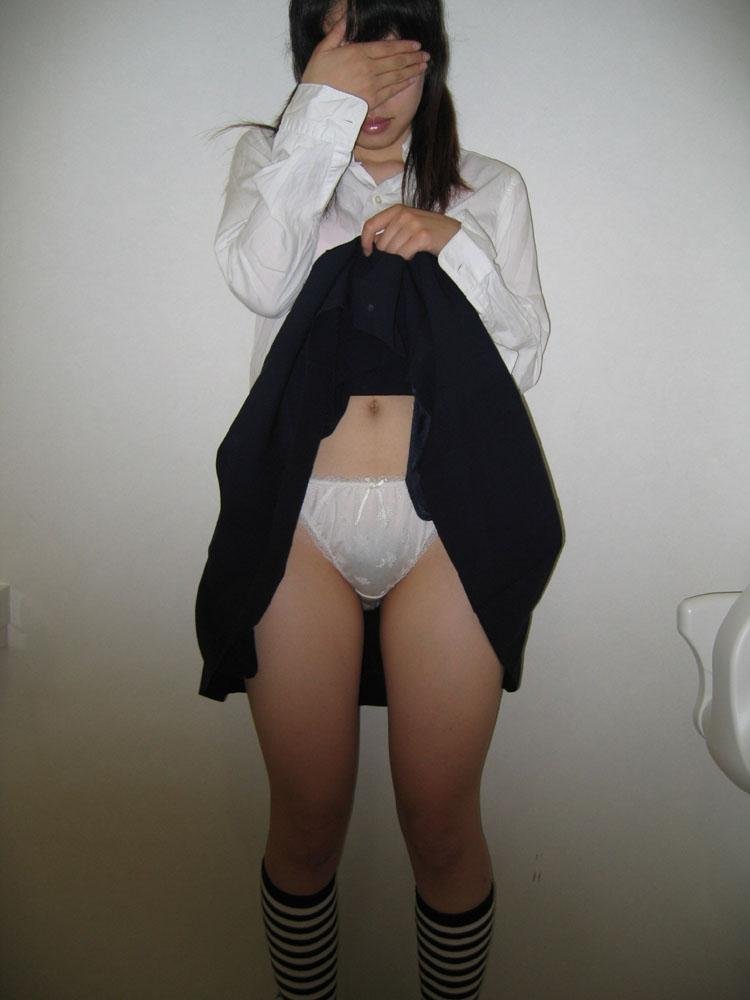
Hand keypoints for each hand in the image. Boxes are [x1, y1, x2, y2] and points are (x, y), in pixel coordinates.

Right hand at [301, 16, 429, 111]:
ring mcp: (372, 86)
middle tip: (426, 55)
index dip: (404, 46)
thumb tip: (346, 17)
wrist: (316, 107)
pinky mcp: (372, 101)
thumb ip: (336, 32)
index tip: (415, 44)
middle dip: (413, 57)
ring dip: (412, 70)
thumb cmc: (316, 79)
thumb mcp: (322, 50)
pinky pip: (392, 91)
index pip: (387, 48)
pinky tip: (412, 80)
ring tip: (423, 65)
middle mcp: (369, 69)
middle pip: (396, 61)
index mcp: (358, 54)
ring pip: (397, 76)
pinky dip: (404, 84)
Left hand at [361, 205, 461, 259]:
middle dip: (386, 254)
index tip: (368, 253)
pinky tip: (412, 257)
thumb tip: (371, 242)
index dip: (365, 241)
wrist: (457, 236)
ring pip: (391, 250)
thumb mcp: (409, 224)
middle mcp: (404, 214)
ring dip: (397, 258)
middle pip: (381, 242)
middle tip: (396, 258)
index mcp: (397, 209)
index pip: (370, 224)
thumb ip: (392, 229)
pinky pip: (403, 254)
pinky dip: (406, 259)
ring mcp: (413, 224)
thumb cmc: (431, 233)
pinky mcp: (422, 236)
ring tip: (407, 256)